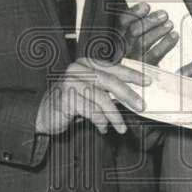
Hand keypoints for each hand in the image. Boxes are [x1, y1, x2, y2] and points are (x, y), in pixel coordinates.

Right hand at [35, 58, 149, 135]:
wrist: (43, 114)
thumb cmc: (71, 102)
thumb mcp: (91, 92)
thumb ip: (107, 89)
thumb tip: (134, 96)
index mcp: (86, 63)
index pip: (114, 68)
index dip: (132, 74)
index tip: (147, 82)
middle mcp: (77, 69)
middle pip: (110, 81)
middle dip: (128, 95)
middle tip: (141, 106)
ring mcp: (70, 82)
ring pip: (101, 99)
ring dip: (115, 116)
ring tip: (121, 128)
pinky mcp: (65, 98)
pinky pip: (90, 111)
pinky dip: (100, 122)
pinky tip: (103, 128)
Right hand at [120, 2, 178, 64]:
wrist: (147, 78)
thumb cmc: (144, 53)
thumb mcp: (139, 36)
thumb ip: (143, 24)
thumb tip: (155, 11)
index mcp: (120, 37)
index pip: (123, 22)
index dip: (134, 13)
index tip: (146, 6)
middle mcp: (124, 48)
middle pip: (133, 32)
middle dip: (149, 21)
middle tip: (163, 15)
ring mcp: (134, 59)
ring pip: (142, 43)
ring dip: (158, 31)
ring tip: (169, 25)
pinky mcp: (144, 69)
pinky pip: (154, 55)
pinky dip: (166, 44)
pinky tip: (174, 36)